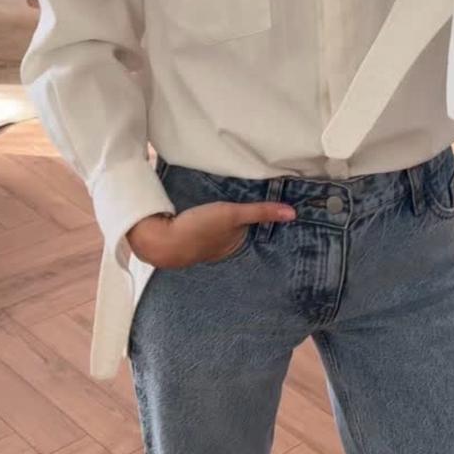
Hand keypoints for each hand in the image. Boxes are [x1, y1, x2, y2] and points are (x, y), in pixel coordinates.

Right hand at [126, 200, 296, 267]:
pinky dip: (207, 222)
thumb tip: (293, 214)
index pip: (254, 232)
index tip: (268, 207)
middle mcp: (221, 250)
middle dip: (243, 223)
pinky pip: (204, 229)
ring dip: (223, 222)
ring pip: (220, 231)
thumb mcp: (233, 215)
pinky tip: (204, 214)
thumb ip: (260, 212)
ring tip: (228, 208)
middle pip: (237, 232)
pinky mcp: (187, 238)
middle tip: (249, 202)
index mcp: (235, 246)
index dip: (260, 221)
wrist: (160, 240)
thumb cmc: (200, 229)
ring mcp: (203, 246)